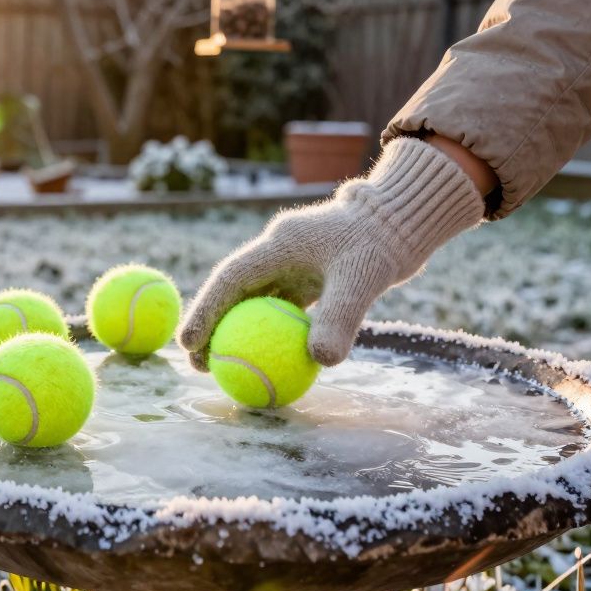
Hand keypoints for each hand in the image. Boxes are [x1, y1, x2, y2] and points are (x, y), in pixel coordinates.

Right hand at [178, 138, 485, 369]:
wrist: (402, 222)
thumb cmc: (379, 244)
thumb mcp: (362, 281)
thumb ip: (340, 318)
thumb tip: (321, 361)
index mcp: (279, 243)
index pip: (230, 279)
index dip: (205, 311)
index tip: (188, 344)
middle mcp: (278, 252)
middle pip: (232, 292)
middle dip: (211, 327)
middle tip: (199, 366)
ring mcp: (291, 264)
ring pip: (252, 302)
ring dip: (236, 331)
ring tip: (223, 368)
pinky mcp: (307, 276)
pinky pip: (279, 308)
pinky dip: (269, 331)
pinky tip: (268, 359)